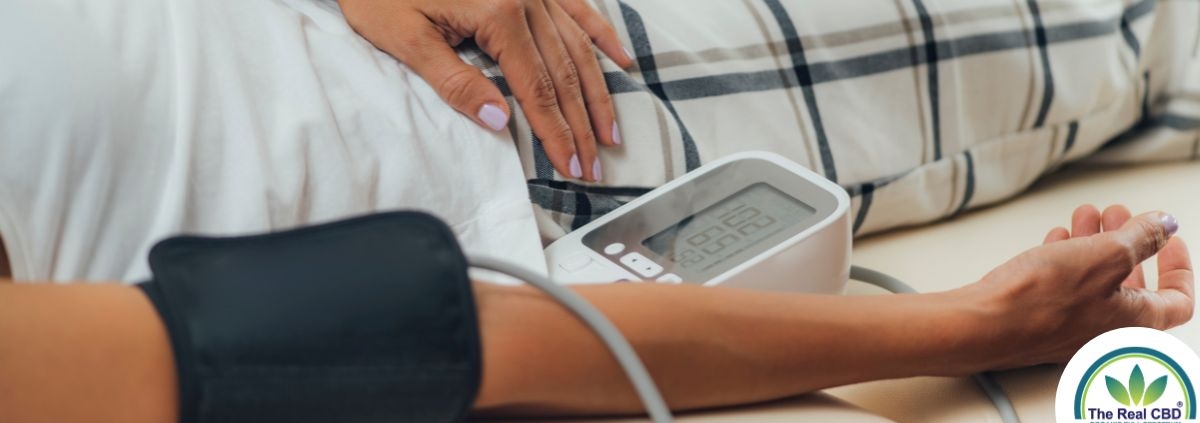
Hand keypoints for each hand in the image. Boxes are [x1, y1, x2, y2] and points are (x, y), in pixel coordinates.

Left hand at [338, 0, 634, 181]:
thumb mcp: (404, 36)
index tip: (572, 165)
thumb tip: (499, 121)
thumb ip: (454, 81)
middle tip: (593, 165)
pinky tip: (621, 61)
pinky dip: (601, 35)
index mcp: (497, 10)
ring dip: (597, 92)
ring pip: (577, 46)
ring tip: (610, 131)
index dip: (556, 131)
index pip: (536, 87)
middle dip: (580, 124)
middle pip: (563, 73)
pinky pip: (578, 9)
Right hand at [963, 205, 1192, 368]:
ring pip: (1097, 284)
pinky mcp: (1044, 324)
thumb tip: (1163, 225)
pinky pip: (1067, 291)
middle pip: (1134, 286)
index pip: (1178, 300)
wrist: (983, 324)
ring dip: (1095, 246)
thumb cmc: (1040, 301)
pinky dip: (1068, 262)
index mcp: (1136, 324)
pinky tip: (1057, 241)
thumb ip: (1142, 237)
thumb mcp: (1104, 254)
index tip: (1168, 240)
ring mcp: (1074, 332)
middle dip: (1129, 245)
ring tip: (1086, 217)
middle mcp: (1108, 334)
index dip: (1178, 266)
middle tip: (1122, 219)